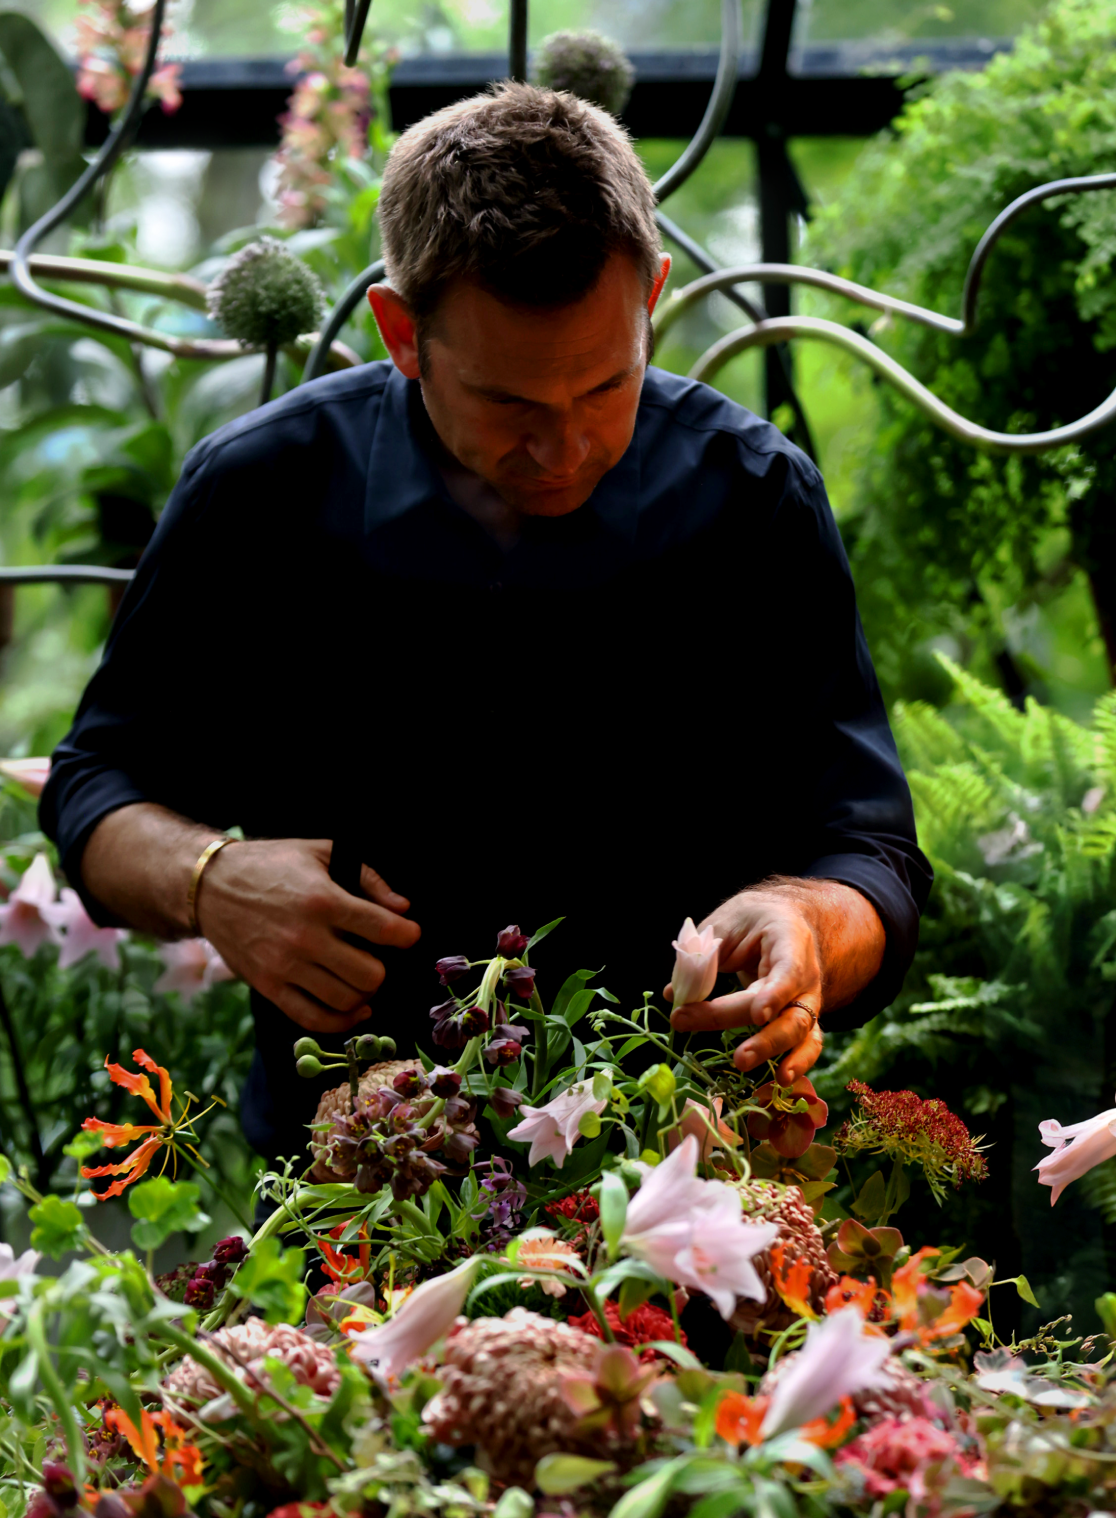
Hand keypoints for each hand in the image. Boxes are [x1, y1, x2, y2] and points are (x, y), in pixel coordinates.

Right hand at [195, 838, 420, 1031]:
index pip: (383, 929)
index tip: (409, 934)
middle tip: (378, 958)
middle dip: (384, 969)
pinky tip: (354, 1009)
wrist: (210, 887)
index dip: (407, 935)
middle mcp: (305, 937)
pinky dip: (341, 1021)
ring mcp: (285, 966)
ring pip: (346, 1000)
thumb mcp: (321, 853)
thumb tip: (402, 907)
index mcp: (323, 900)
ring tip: (362, 979)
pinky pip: (313, 1019)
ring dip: (364, 994)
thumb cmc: (272, 865)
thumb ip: (367, 878)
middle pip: (369, 974)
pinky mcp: (268, 987)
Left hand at [664, 879, 884, 1083]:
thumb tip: (674, 994)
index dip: (774, 994)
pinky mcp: (803, 1019)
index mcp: (790, 942)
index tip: (757, 1014)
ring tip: (750, 1068)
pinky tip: (780, 1081)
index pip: (789, 970)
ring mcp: (807, 1000)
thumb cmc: (751, 920)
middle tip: (737, 1056)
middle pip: (791, 1012)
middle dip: (764, 1038)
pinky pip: (806, 1044)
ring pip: (801, 1033)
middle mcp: (807, 976)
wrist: (782, 918)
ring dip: (774, 1053)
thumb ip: (703, 956)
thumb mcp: (726, 923)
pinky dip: (797, 1063)